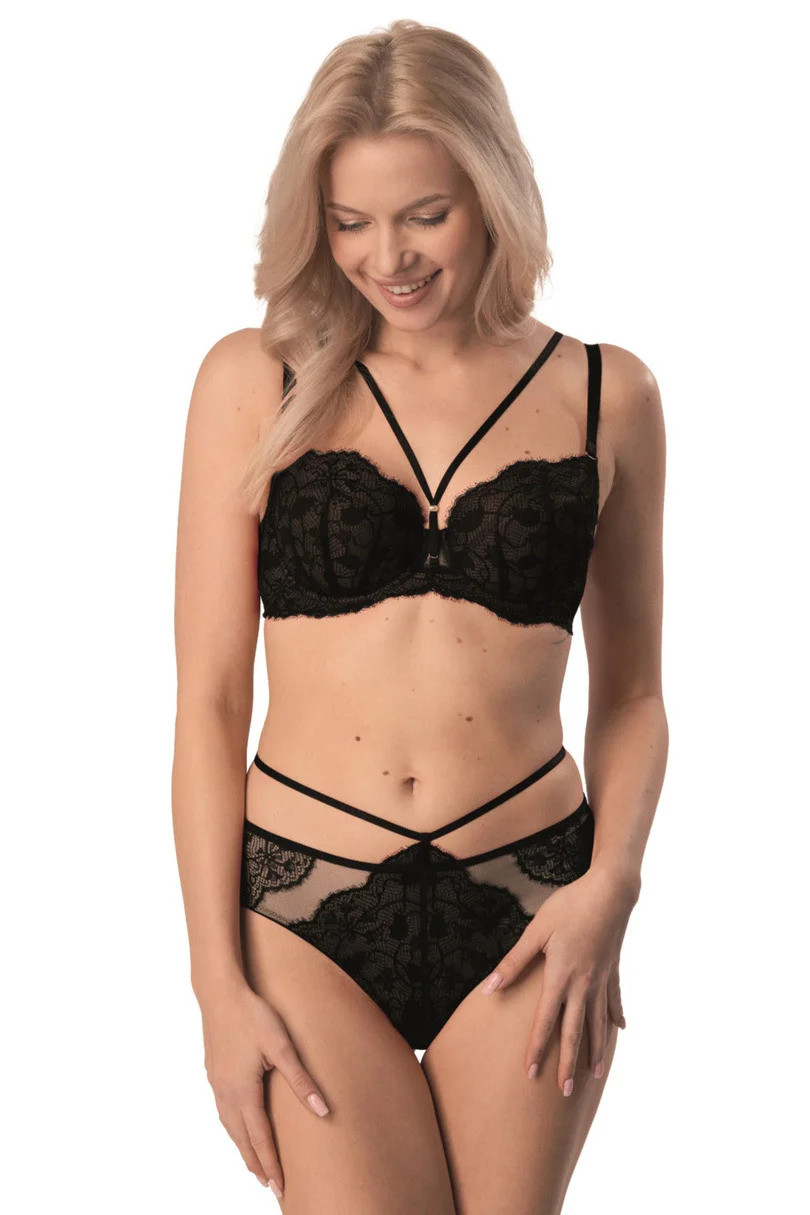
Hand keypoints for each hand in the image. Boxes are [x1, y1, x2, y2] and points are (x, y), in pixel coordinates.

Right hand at [199, 981, 330, 1197]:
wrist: (219, 993)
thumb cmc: (252, 1015)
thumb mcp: (282, 1046)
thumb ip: (301, 1080)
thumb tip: (323, 1110)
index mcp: (243, 1091)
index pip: (260, 1138)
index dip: (271, 1163)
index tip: (280, 1186)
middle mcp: (226, 1094)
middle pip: (242, 1139)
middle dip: (256, 1164)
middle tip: (269, 1186)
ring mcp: (217, 1084)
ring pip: (230, 1127)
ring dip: (243, 1148)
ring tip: (255, 1164)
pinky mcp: (213, 1073)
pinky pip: (223, 1112)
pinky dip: (233, 1128)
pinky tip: (238, 1126)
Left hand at [479, 863, 637, 1095]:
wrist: (610, 892)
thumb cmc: (569, 907)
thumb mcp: (536, 931)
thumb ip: (514, 962)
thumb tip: (490, 988)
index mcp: (560, 977)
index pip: (545, 1022)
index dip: (536, 1049)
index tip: (531, 1074)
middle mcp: (583, 985)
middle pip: (574, 1031)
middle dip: (569, 1064)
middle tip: (565, 1092)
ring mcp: (601, 979)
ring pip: (598, 1022)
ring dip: (596, 1050)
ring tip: (596, 1074)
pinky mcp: (612, 969)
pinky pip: (614, 1000)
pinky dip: (615, 1017)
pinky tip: (619, 1030)